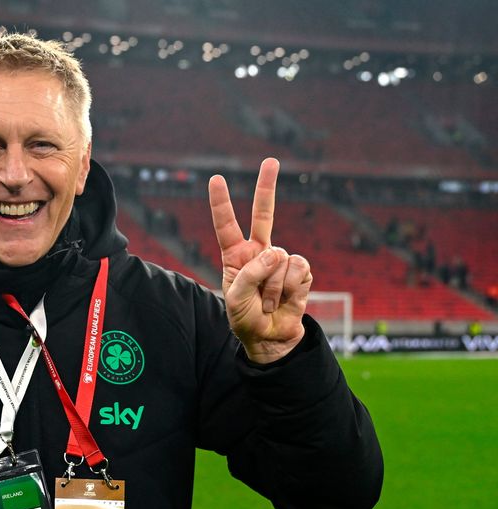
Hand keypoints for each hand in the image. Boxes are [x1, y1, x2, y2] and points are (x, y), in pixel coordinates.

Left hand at [208, 158, 311, 363]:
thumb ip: (251, 273)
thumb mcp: (236, 298)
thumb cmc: (245, 318)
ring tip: (269, 301)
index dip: (221, 203)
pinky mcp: (301, 271)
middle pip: (264, 215)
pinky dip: (290, 288)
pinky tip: (286, 299)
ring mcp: (281, 260)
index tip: (216, 178)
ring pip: (281, 259)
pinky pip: (299, 270)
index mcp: (236, 256)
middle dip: (267, 187)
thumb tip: (278, 252)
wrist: (270, 338)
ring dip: (273, 287)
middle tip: (271, 160)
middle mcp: (259, 252)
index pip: (226, 225)